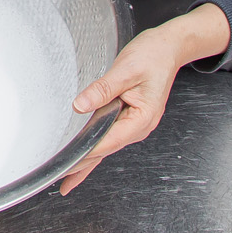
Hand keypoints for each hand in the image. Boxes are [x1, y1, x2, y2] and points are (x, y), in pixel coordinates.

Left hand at [58, 3, 230, 193]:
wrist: (168, 48)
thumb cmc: (153, 56)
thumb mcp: (126, 70)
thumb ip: (103, 89)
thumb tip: (80, 105)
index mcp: (142, 119)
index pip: (108, 141)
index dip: (86, 154)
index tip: (67, 167)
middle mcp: (138, 126)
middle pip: (106, 149)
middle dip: (84, 166)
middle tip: (63, 183)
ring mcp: (134, 123)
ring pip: (106, 145)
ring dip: (88, 159)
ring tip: (68, 177)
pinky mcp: (128, 116)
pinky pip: (108, 134)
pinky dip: (95, 145)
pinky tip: (85, 156)